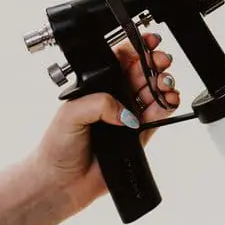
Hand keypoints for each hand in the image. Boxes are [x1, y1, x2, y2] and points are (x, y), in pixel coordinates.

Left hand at [28, 33, 179, 215]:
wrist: (61, 182)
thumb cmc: (57, 146)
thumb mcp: (71, 113)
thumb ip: (99, 103)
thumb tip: (125, 111)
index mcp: (98, 87)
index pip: (122, 60)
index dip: (137, 48)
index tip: (150, 42)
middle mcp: (115, 98)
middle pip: (143, 72)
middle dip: (156, 62)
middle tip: (161, 62)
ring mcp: (128, 116)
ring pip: (154, 92)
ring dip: (164, 83)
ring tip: (164, 84)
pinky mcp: (140, 136)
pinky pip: (159, 116)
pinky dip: (167, 106)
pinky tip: (167, 101)